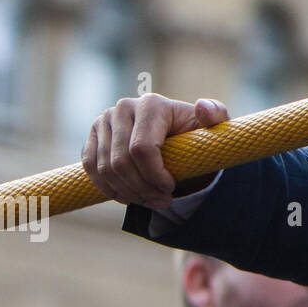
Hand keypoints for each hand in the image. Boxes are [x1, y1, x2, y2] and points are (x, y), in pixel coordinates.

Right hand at [81, 94, 229, 209]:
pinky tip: (128, 197)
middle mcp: (123, 108)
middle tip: (162, 202)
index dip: (154, 176)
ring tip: (149, 201)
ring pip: (105, 169)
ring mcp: (104, 121)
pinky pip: (91, 168)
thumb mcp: (214, 125)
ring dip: (127, 192)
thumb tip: (202, 108)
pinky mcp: (93, 136)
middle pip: (121, 162)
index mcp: (151, 104)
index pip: (142, 149)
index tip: (170, 189)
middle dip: (142, 189)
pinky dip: (108, 188)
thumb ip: (216, 114)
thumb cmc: (196, 133)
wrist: (177, 137)